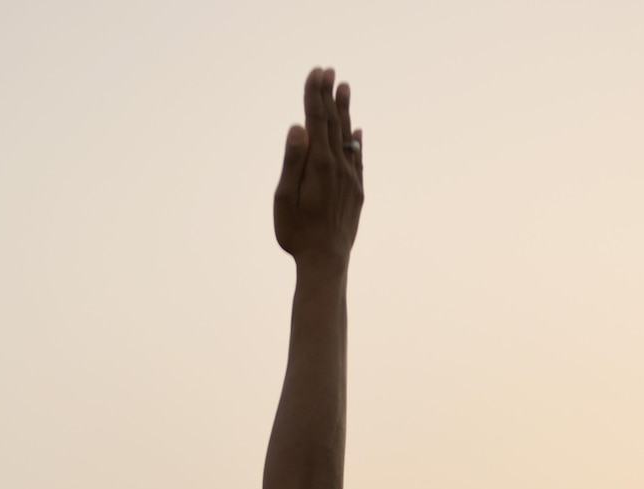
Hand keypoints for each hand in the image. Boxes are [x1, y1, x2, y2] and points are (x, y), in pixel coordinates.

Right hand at [273, 69, 362, 267]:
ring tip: (344, 88)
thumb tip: (299, 128)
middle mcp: (339, 167)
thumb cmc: (297, 232)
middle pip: (334, 123)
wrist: (326, 261)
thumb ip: (292, 161)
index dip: (315, 95)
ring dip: (345, 112)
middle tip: (328, 71)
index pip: (317, 120)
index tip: (315, 73)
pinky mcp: (357, 192)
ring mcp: (350, 179)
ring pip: (348, 137)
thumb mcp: (284, 198)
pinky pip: (358, 159)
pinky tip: (358, 132)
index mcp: (319, 165)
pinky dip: (357, 141)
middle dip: (329, 96)